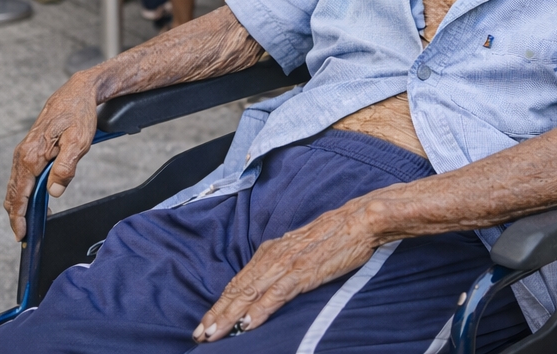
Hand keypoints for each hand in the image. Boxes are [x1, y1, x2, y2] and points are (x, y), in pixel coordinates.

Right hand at [3, 73, 99, 240]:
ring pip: (16, 186)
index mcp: (32, 156)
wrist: (76, 93)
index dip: (19, 218)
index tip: (22, 235)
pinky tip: (34, 201)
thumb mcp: (78, 143)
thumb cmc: (79, 115)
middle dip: (17, 217)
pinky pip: (22, 177)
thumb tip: (53, 192)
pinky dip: (23, 193)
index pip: (20, 195)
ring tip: (30, 223)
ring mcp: (24, 152)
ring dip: (20, 206)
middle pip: (14, 194)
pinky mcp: (29, 149)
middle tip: (25, 236)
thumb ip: (65, 168)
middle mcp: (23, 155)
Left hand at [194, 202, 381, 342]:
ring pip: (250, 293)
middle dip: (216, 315)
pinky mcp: (303, 272)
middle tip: (199, 335)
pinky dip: (259, 310)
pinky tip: (247, 323)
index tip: (205, 323)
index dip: (220, 304)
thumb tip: (269, 285)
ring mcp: (286, 265)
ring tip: (213, 334)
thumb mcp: (300, 250)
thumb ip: (283, 265)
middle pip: (237, 290)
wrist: (358, 220)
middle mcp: (272, 257)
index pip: (238, 283)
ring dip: (229, 316)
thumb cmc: (333, 237)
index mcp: (270, 252)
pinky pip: (276, 294)